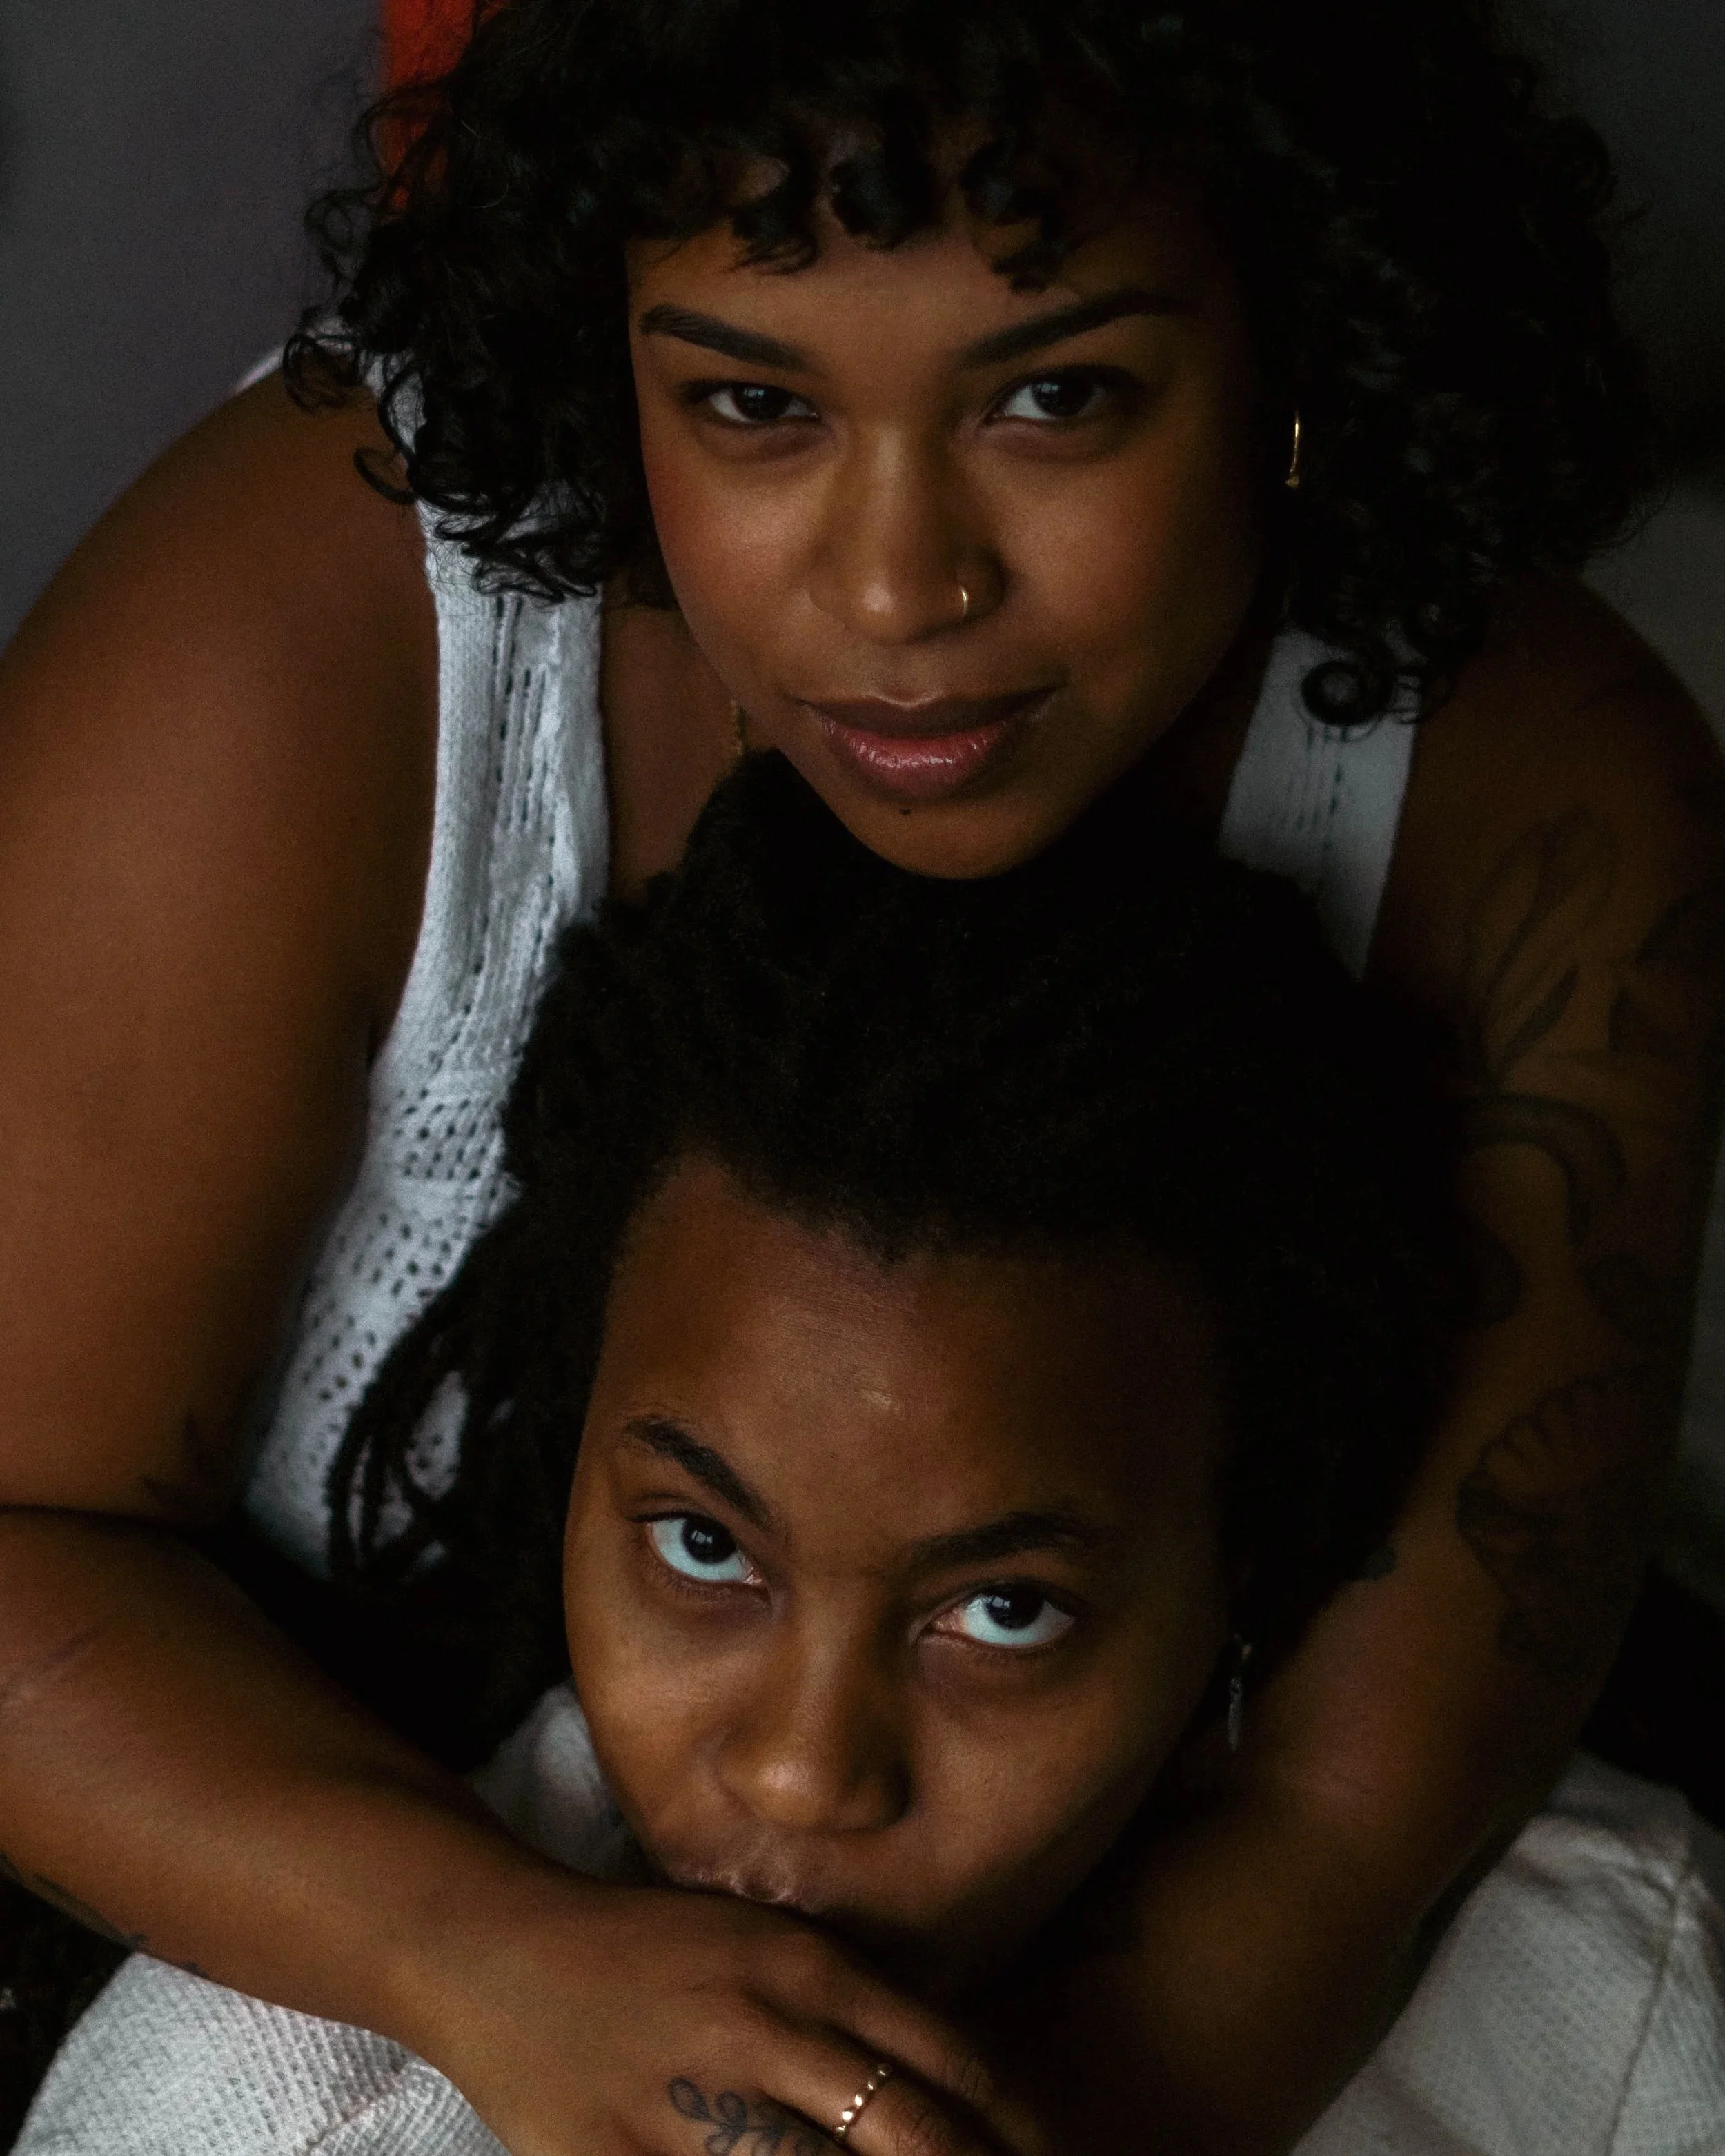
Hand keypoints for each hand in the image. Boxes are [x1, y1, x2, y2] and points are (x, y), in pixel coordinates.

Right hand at [408, 1870, 1043, 2155]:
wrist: (497, 1951)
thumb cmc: (650, 1957)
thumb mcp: (761, 1945)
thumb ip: (850, 2010)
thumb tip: (961, 2096)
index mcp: (803, 1965)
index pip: (947, 2063)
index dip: (1012, 2137)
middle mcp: (759, 2026)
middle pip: (909, 2136)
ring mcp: (685, 2102)